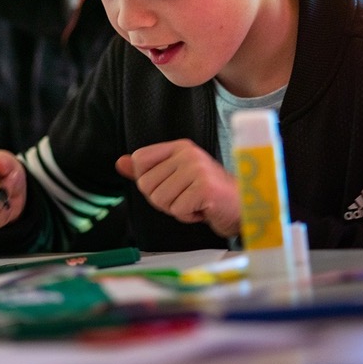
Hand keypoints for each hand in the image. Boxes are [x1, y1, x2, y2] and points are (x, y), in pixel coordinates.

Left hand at [116, 140, 239, 237]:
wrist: (242, 207)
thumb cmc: (207, 195)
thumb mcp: (175, 178)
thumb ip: (147, 170)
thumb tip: (120, 163)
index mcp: (179, 147)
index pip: (139, 161)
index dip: (149, 182)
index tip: (172, 185)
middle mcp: (188, 153)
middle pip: (147, 185)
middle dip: (164, 200)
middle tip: (187, 197)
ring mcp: (197, 169)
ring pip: (160, 199)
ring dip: (176, 209)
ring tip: (195, 202)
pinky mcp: (205, 188)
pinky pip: (176, 210)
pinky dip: (188, 216)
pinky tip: (203, 209)